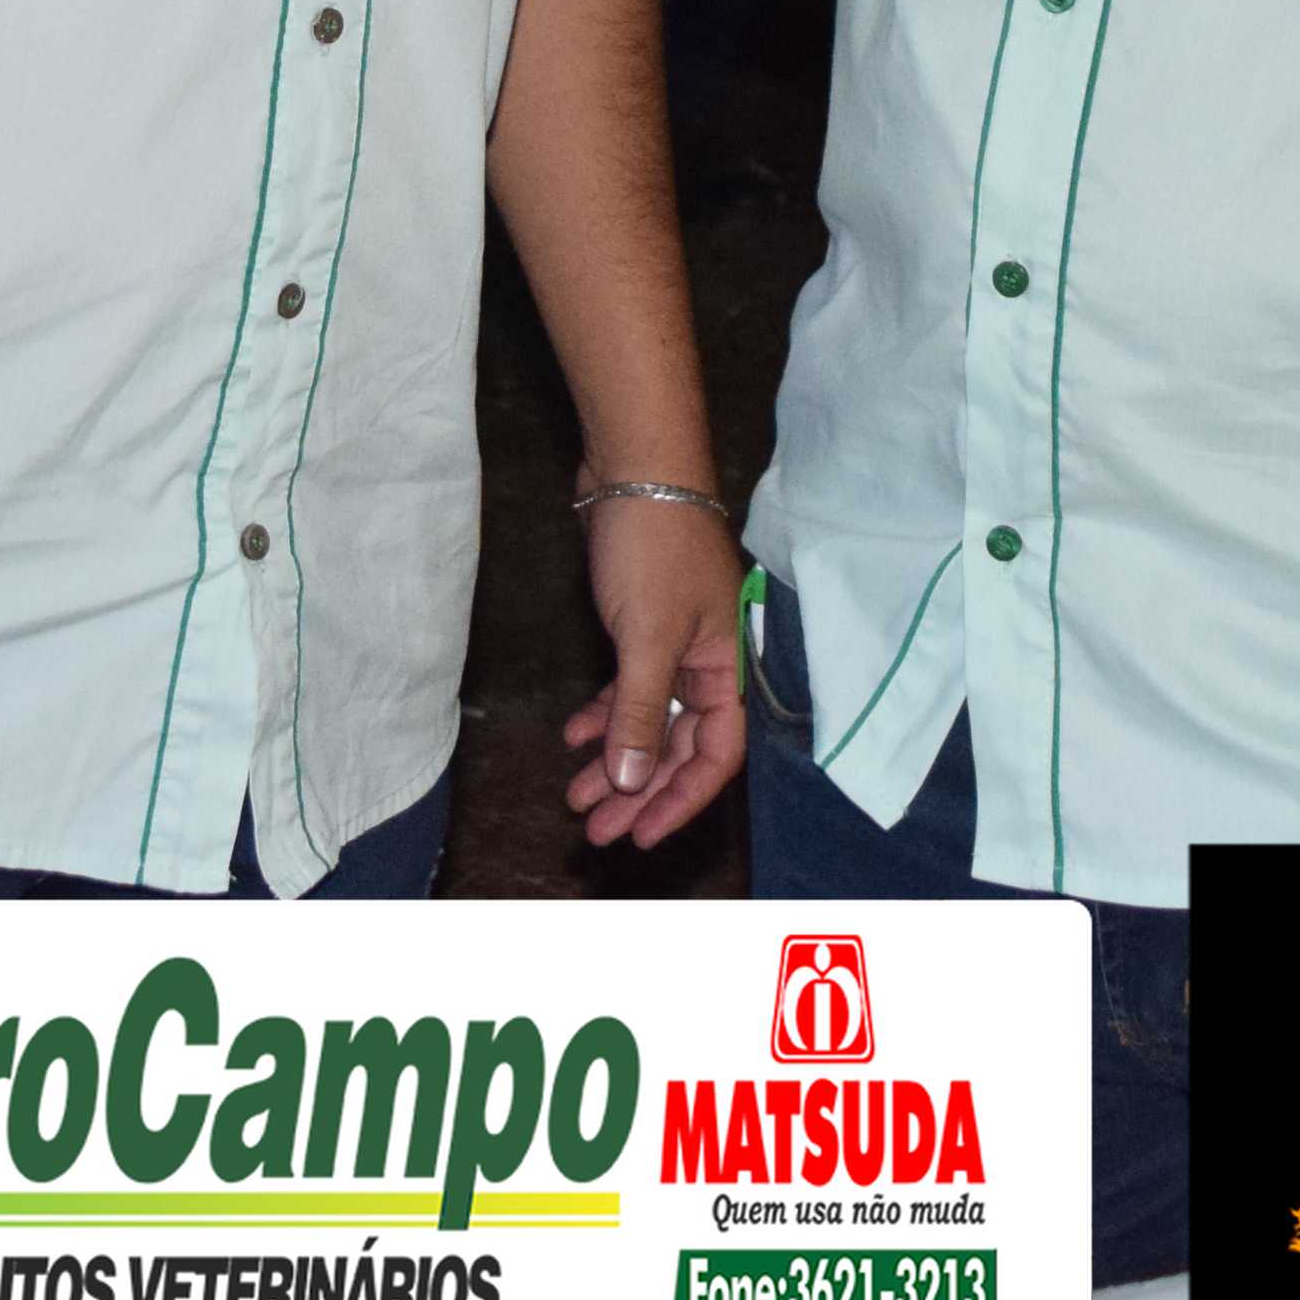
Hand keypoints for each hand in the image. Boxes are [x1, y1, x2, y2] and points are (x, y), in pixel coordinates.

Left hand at [556, 488, 749, 846]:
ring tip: (576, 796)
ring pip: (647, 718)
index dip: (679, 800)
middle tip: (594, 830)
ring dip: (614, 758)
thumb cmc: (654, 545)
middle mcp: (706, 662)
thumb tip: (632, 781)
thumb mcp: (647, 637)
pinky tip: (574, 736)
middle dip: (636, 789)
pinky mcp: (641, 623)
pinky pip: (628, 687)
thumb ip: (640, 712)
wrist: (634, 465)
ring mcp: (673, 643)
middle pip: (676, 745)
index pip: (714, 755)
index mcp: (725, 668)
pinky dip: (604, 714)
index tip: (640, 835)